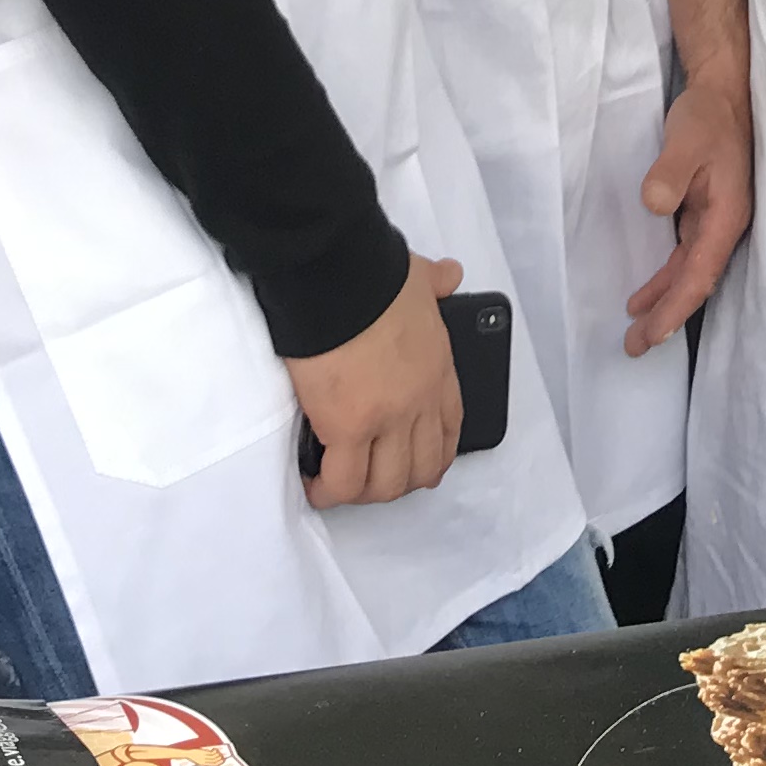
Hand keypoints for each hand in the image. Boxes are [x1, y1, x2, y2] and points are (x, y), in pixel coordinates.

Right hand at [288, 254, 467, 507]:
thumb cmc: (374, 273)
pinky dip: (329, 490)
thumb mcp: (420, 278)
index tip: (417, 464)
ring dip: (364, 491)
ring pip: (386, 483)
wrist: (340, 275)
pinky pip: (344, 480)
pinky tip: (315, 484)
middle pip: (421, 467)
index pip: (450, 430)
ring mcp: (387, 419)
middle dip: (398, 481)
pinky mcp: (347, 428)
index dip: (434, 456)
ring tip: (340, 485)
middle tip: (370, 478)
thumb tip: (450, 275)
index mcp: (439, 370)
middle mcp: (420, 402)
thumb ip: (437, 283)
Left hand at [626, 78, 754, 352]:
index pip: (699, 274)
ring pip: (688, 272)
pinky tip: (646, 292)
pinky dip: (665, 277)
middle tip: (634, 347)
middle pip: (695, 283)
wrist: (723, 93)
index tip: (652, 332)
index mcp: (726, 216)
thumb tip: (656, 205)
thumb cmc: (709, 117)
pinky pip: (683, 256)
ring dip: (664, 300)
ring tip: (636, 331)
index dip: (676, 306)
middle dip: (666, 317)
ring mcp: (713, 220)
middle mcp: (723, 226)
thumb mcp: (687, 138)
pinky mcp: (702, 212)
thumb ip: (670, 172)